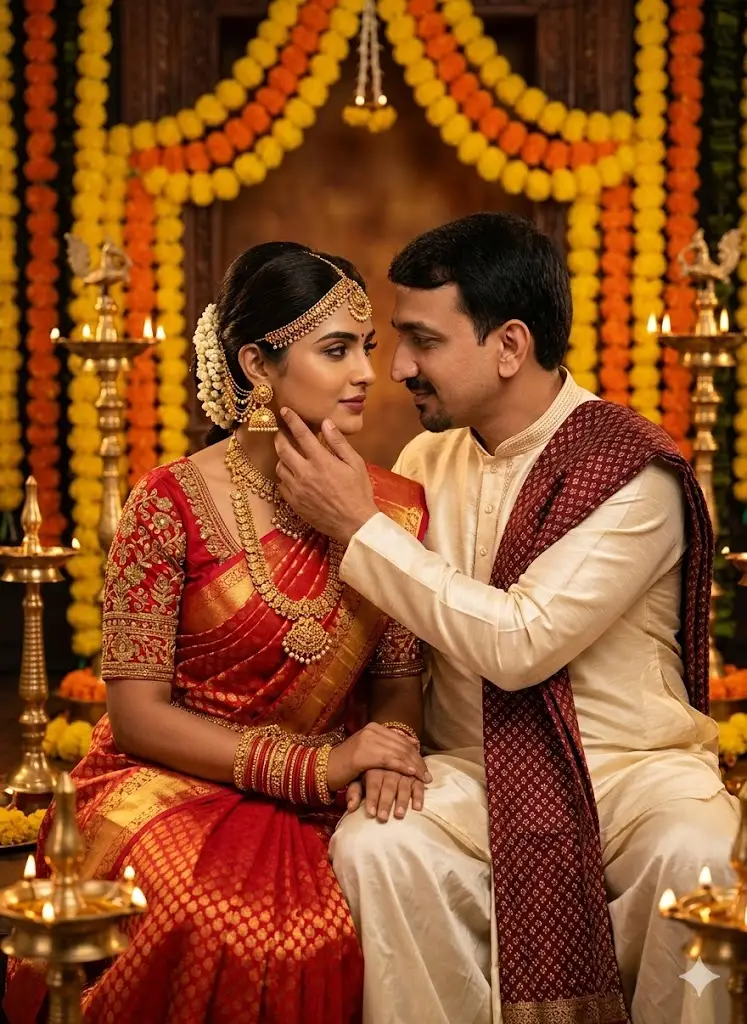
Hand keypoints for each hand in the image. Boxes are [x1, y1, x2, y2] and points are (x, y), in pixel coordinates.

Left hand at [274, 409, 378, 543]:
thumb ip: (338, 443)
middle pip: (283, 449)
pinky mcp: (294, 503)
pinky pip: (281, 485)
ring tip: (288, 455)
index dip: (292, 420)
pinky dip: (284, 477)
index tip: (285, 411)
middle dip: (280, 437)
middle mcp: (305, 473)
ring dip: (282, 458)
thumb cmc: (358, 492)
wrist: (354, 524)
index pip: (301, 434)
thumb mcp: (355, 464)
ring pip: (280, 467)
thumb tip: (326, 423)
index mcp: (321, 461)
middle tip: (281, 432)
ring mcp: (297, 489)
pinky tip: (292, 476)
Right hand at [326, 722, 431, 792]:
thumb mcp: (370, 751)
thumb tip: (414, 741)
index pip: (401, 740)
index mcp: (374, 728)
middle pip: (402, 746)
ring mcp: (367, 741)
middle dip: (417, 761)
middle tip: (428, 776)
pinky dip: (402, 767)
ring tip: (423, 777)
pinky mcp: (363, 754)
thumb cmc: (348, 764)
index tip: (425, 767)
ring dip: (413, 766)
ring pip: (398, 753)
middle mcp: (372, 731)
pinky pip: (388, 760)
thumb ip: (389, 745)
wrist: (325, 769)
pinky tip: (411, 773)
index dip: (416, 753)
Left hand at [346, 769, 424, 821]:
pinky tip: (417, 807)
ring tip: (399, 815)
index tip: (371, 813)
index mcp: (374, 767)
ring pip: (404, 785)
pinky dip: (419, 796)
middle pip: (388, 785)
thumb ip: (354, 792)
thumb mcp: (358, 779)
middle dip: (385, 802)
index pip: (373, 783)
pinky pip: (419, 785)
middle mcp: (390, 769)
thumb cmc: (369, 773)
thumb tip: (351, 808)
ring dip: (402, 800)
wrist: (386, 755)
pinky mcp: (415, 775)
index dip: (372, 798)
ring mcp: (404, 771)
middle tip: (383, 818)